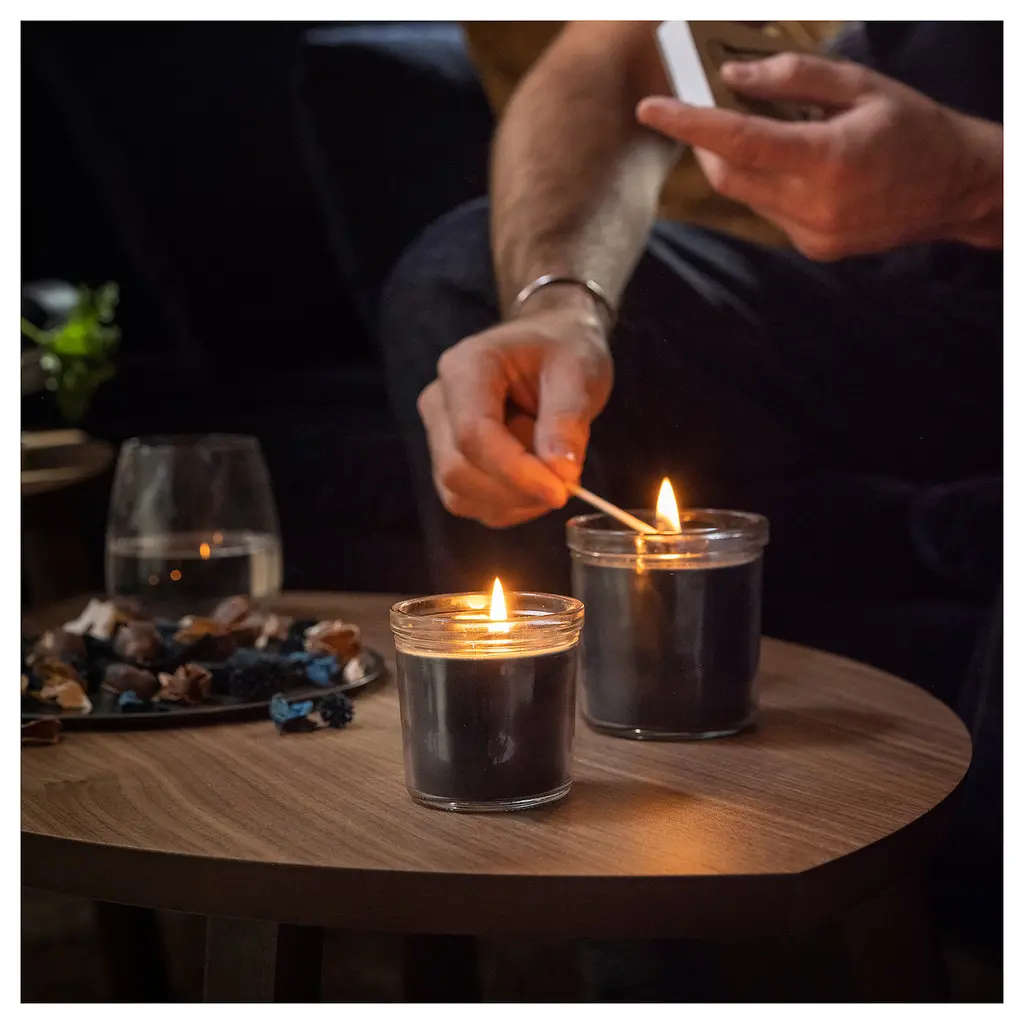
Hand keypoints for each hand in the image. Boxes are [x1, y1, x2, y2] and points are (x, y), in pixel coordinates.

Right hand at [418, 292, 613, 527]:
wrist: (550, 345)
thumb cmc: (563, 350)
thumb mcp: (579, 372)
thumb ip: (568, 420)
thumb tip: (561, 474)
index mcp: (466, 367)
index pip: (474, 434)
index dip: (515, 471)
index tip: (561, 491)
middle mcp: (439, 402)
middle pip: (459, 470)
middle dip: (517, 490)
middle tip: (568, 482)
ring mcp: (438, 435)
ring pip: (460, 494)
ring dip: (514, 501)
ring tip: (552, 471)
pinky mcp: (449, 461)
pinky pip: (470, 503)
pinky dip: (509, 507)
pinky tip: (536, 484)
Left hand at [636, 53, 1002, 259]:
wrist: (954, 188)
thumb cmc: (912, 127)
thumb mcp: (861, 84)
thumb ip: (794, 77)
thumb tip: (732, 78)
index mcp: (828, 159)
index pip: (739, 141)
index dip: (689, 123)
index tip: (651, 107)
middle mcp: (815, 205)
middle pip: (728, 175)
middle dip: (704, 143)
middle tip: (695, 112)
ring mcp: (812, 234)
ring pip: (746, 196)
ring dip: (736, 163)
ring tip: (753, 131)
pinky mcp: (813, 248)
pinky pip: (769, 211)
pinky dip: (765, 184)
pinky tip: (790, 165)